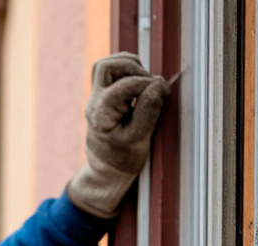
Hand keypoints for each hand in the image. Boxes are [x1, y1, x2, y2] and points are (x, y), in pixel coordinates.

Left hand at [66, 52, 169, 218]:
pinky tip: (140, 83)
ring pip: (106, 65)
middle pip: (107, 67)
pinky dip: (127, 70)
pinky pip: (111, 72)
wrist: (107, 169)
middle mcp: (95, 102)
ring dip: (129, 67)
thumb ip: (148, 110)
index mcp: (101, 115)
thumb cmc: (124, 158)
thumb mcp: (139, 139)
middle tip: (151, 84)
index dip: (146, 84)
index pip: (123, 86)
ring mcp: (96, 97)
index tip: (162, 93)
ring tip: (146, 82)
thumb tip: (158, 83)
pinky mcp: (103, 95)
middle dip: (134, 70)